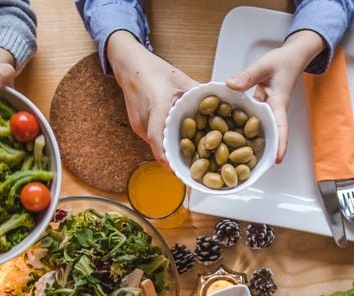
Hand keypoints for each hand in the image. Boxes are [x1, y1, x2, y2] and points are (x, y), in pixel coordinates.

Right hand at [106, 31, 197, 164]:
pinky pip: (153, 140)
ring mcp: (138, 125)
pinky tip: (180, 145)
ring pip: (157, 145)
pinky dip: (166, 144)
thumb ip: (200, 93)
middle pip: (160, 147)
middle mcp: (144, 120)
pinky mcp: (138, 127)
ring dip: (172, 153)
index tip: (178, 170)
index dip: (167, 157)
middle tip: (194, 171)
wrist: (130, 65)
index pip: (157, 138)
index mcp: (156, 106)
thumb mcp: (181, 79)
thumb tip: (223, 103)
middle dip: (177, 160)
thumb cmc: (153, 70)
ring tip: (191, 161)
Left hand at [225, 30, 324, 162]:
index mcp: (278, 104)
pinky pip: (250, 121)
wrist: (291, 57)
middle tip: (250, 169)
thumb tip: (229, 85)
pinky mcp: (259, 108)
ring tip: (236, 159)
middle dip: (262, 152)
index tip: (277, 159)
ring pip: (259, 131)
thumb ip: (247, 76)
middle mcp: (273, 112)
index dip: (279, 144)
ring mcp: (266, 111)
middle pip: (269, 136)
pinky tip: (227, 134)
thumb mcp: (264, 66)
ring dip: (249, 143)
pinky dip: (241, 127)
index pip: (280, 127)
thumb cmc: (283, 61)